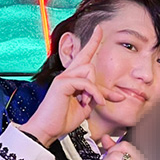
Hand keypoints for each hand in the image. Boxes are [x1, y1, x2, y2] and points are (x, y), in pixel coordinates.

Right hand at [20, 26, 124, 146]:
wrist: (47, 130)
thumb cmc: (62, 120)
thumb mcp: (85, 107)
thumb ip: (95, 96)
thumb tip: (113, 94)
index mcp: (72, 78)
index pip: (84, 56)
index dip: (93, 42)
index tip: (99, 29)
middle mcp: (67, 75)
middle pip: (90, 64)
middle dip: (99, 85)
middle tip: (98, 102)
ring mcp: (63, 78)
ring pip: (88, 71)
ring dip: (94, 90)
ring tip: (89, 104)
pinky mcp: (62, 83)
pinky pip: (86, 83)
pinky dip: (93, 94)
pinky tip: (92, 103)